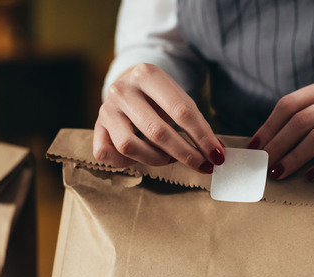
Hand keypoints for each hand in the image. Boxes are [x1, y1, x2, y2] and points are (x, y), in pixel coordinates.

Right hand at [94, 63, 224, 172]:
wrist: (126, 85)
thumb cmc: (159, 97)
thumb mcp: (177, 97)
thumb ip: (194, 120)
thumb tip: (215, 151)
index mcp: (147, 74)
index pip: (181, 111)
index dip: (202, 137)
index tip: (217, 155)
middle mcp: (122, 89)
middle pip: (158, 131)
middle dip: (185, 153)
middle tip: (202, 165)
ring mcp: (106, 110)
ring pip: (131, 146)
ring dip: (157, 159)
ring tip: (170, 158)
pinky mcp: (96, 128)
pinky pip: (108, 154)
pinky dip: (126, 162)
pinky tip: (140, 157)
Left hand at [251, 73, 313, 180]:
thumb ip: (308, 120)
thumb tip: (264, 145)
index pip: (291, 103)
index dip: (270, 127)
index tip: (255, 148)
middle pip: (303, 119)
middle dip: (279, 145)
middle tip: (265, 166)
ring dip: (296, 157)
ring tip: (281, 174)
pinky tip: (311, 177)